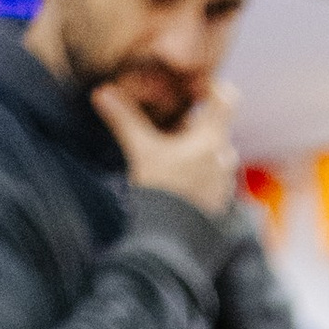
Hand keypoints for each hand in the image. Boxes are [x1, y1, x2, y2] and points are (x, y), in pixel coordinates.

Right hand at [95, 76, 240, 218]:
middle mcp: (224, 157)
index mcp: (212, 138)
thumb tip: (102, 93)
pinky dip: (198, 173)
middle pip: (213, 126)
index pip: (226, 97)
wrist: (171, 240)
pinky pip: (213, 177)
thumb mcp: (141, 151)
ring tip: (168, 159)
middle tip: (165, 130)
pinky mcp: (221, 202)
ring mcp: (225, 181)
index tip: (192, 91)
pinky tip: (177, 182)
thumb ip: (124, 119)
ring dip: (194, 151)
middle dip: (191, 126)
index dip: (211, 88)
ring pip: (212, 152)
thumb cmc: (160, 192)